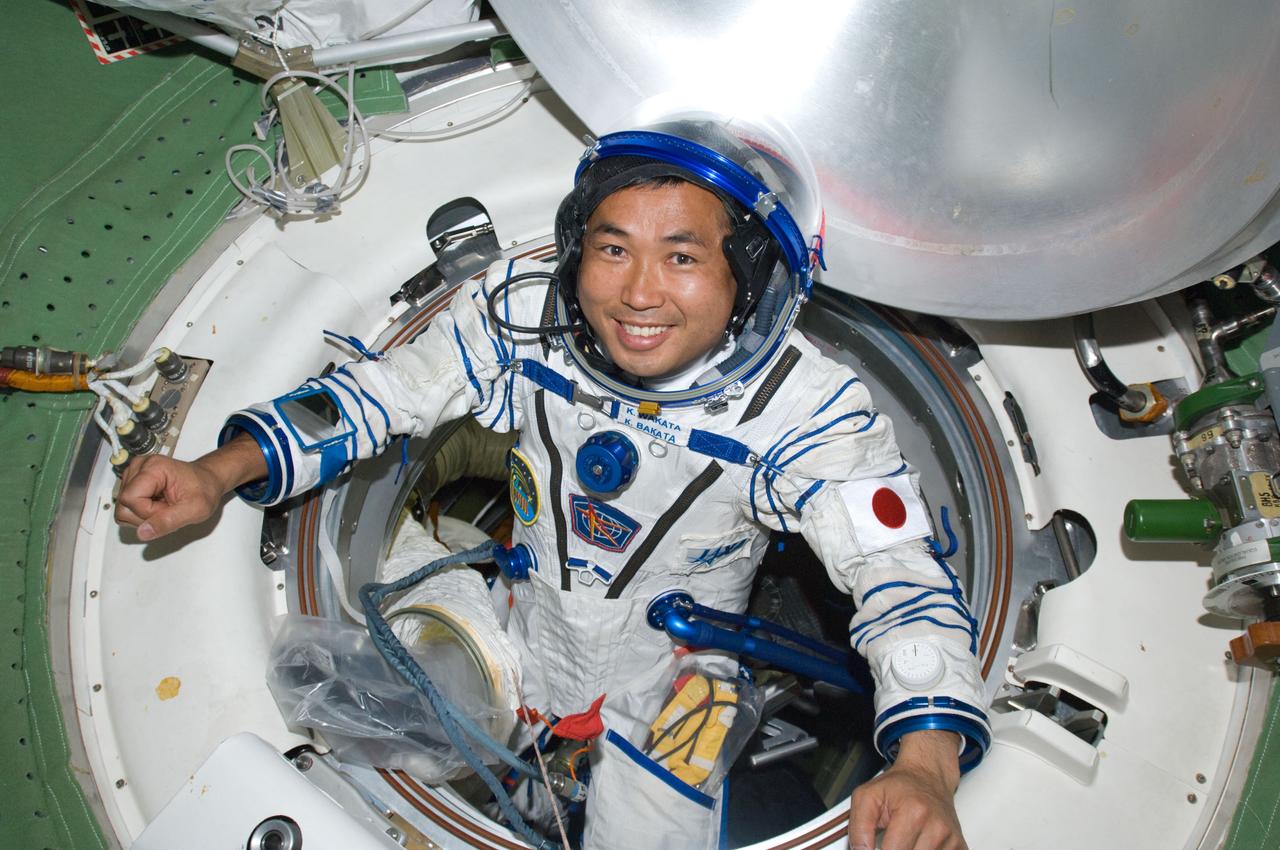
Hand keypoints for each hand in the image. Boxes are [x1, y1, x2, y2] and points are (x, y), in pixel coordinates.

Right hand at [114, 433, 266, 539]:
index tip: (169, 509)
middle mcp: (139, 467)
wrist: (207, 481)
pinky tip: (158, 505)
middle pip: (123, 505)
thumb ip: (168, 522)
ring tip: (164, 506)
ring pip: (123, 509)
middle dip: (146, 516)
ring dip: (144, 515)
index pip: (129, 499)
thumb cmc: (204, 489)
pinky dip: (142, 513)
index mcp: (153, 467)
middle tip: (168, 508)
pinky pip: (127, 508)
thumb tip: (142, 532)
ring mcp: (134, 475)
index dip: (148, 512)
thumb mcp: (195, 509)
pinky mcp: (132, 484)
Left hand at [848, 729, 964, 849]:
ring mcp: (951, 839)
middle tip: (890, 840)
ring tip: (904, 841)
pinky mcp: (959, 846)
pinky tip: (919, 844)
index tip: (876, 848)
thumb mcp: (867, 796)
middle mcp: (937, 827)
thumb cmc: (899, 786)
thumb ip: (858, 827)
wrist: (928, 775)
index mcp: (913, 813)